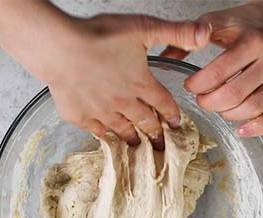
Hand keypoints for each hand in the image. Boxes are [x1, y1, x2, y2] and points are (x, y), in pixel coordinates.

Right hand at [22, 12, 210, 147]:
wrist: (56, 46)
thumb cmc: (96, 34)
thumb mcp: (142, 27)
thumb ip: (176, 32)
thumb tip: (206, 34)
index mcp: (141, 84)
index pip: (163, 103)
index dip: (172, 114)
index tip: (176, 124)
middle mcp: (124, 102)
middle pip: (145, 122)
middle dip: (155, 134)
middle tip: (160, 145)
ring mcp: (100, 111)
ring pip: (121, 129)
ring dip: (132, 138)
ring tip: (137, 145)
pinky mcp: (78, 115)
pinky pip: (94, 129)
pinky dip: (102, 134)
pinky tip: (106, 136)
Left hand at [162, 1, 262, 136]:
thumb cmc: (250, 20)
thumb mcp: (220, 20)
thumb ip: (192, 37)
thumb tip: (165, 59)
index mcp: (252, 41)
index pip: (220, 72)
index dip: (199, 83)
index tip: (190, 85)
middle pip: (235, 94)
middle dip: (211, 102)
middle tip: (200, 99)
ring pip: (252, 108)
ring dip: (229, 114)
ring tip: (217, 107)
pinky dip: (256, 128)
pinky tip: (241, 129)